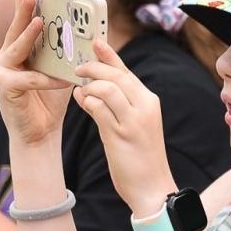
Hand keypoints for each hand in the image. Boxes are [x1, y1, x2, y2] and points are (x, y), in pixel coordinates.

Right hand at [0, 0, 77, 147]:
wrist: (41, 133)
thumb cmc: (51, 100)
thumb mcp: (62, 69)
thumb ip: (68, 51)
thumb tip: (89, 32)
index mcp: (22, 46)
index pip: (23, 16)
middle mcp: (8, 54)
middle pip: (16, 26)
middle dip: (23, 8)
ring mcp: (3, 71)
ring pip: (16, 48)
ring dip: (28, 34)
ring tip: (40, 21)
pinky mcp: (6, 88)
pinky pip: (28, 80)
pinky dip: (44, 80)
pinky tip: (58, 80)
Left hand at [72, 40, 177, 214]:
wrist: (153, 189)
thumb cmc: (141, 159)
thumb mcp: (133, 126)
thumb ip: (114, 106)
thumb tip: (86, 89)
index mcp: (149, 101)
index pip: (127, 71)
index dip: (110, 55)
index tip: (96, 42)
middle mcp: (144, 107)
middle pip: (116, 75)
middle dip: (94, 67)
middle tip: (77, 68)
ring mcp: (134, 121)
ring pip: (107, 88)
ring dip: (89, 85)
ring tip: (79, 88)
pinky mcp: (121, 135)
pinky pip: (99, 108)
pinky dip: (87, 101)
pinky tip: (81, 100)